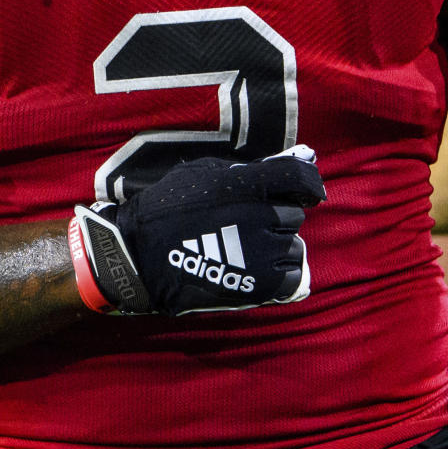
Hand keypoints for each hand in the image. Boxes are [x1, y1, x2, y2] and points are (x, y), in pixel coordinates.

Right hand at [68, 145, 325, 315]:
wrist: (141, 258)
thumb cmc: (167, 209)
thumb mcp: (202, 173)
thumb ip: (244, 170)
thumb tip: (280, 164)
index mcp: (247, 185)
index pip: (299, 178)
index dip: (306, 183)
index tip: (302, 191)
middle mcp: (262, 216)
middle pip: (294, 214)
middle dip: (277, 217)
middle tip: (252, 224)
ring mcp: (264, 252)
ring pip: (293, 246)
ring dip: (277, 246)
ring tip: (248, 249)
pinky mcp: (262, 284)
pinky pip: (292, 276)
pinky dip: (280, 273)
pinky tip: (257, 269)